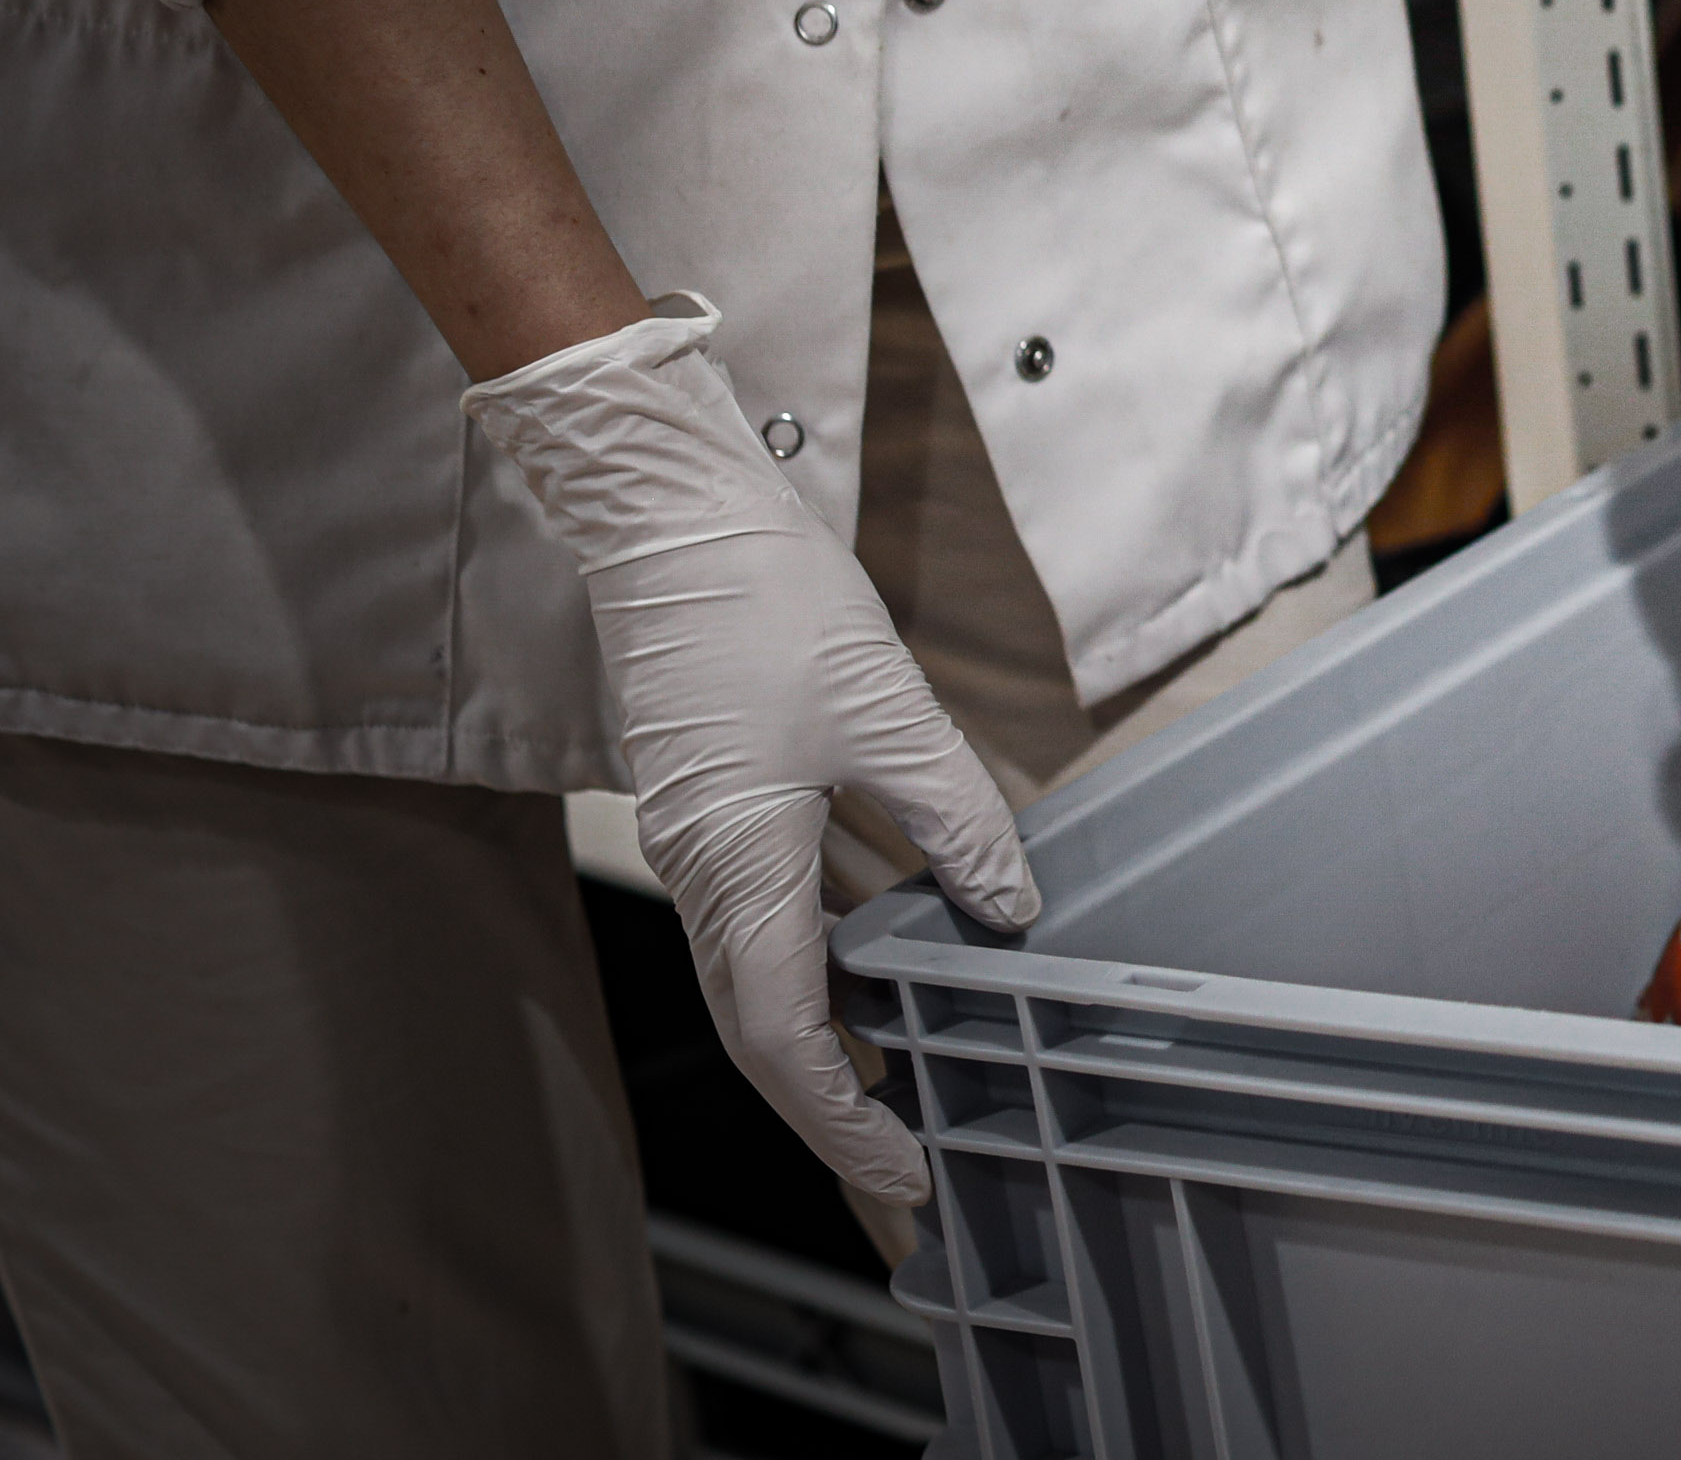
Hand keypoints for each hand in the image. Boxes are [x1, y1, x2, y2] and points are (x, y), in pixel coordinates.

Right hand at [467, 301, 1037, 1204]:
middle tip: (909, 1153)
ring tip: (912, 1069)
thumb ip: (954, 817)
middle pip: (763, 1024)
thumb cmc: (767, 599)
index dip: (844, 1116)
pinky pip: (766, 903)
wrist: (668, 514)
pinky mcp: (711, 798)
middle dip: (834, 1100)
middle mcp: (702, 869)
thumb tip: (1012, 905)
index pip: (785, 1037)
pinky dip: (821, 947)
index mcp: (736, 863)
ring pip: (763, 968)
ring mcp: (699, 836)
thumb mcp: (890, 711)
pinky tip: (890, 947)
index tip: (905, 1166)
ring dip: (830, 1029)